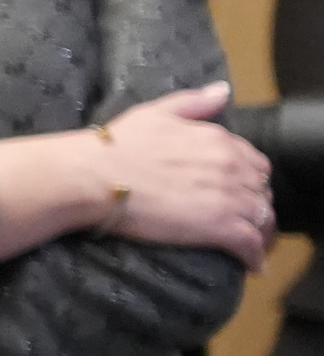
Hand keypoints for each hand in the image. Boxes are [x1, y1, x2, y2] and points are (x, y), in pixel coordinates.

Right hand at [37, 83, 268, 266]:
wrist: (93, 177)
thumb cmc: (116, 146)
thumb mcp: (155, 112)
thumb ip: (194, 102)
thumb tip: (223, 91)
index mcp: (219, 140)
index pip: (255, 162)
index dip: (249, 178)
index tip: (237, 190)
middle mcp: (231, 167)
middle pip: (262, 191)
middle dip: (256, 204)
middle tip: (242, 219)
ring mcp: (228, 198)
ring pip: (264, 218)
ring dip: (261, 231)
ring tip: (253, 244)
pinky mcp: (219, 227)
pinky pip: (252, 244)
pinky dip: (255, 256)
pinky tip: (252, 263)